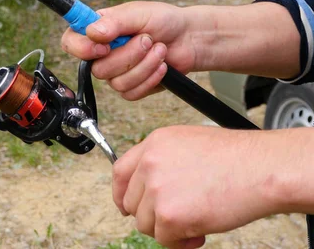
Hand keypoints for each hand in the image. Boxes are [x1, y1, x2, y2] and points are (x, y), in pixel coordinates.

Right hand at [61, 1, 195, 99]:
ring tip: (159, 49)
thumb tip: (93, 32)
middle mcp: (101, 53)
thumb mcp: (138, 13)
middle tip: (147, 39)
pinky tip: (162, 66)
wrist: (188, 38)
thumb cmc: (162, 20)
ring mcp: (115, 72)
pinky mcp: (131, 87)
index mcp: (96, 31)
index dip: (82, 48)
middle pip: (97, 69)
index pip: (70, 42)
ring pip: (116, 83)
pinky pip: (131, 92)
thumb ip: (115, 21)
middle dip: (128, 55)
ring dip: (144, 65)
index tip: (104, 45)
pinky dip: (150, 78)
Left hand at [113, 126, 289, 248]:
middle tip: (178, 217)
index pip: (120, 171)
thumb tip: (150, 187)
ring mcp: (157, 189)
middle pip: (132, 201)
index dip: (122, 194)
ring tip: (195, 221)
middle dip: (152, 214)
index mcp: (154, 143)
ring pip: (145, 223)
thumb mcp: (189, 143)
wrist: (263, 169)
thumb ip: (164, 161)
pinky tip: (199, 232)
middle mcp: (150, 164)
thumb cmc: (238, 158)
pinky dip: (181, 242)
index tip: (127, 206)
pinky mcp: (169, 215)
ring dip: (167, 228)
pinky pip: (164, 239)